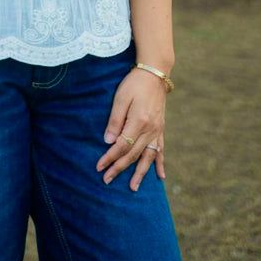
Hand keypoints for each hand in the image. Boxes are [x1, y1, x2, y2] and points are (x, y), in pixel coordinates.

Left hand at [95, 67, 166, 190]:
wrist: (155, 73)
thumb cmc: (135, 83)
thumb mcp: (121, 98)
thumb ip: (115, 120)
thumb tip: (108, 141)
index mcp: (139, 122)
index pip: (122, 146)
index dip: (110, 157)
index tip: (99, 166)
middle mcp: (150, 129)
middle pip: (133, 154)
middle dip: (119, 168)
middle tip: (107, 180)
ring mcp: (157, 130)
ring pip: (148, 156)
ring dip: (140, 173)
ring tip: (133, 187)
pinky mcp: (161, 128)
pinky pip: (161, 149)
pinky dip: (160, 163)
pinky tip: (160, 176)